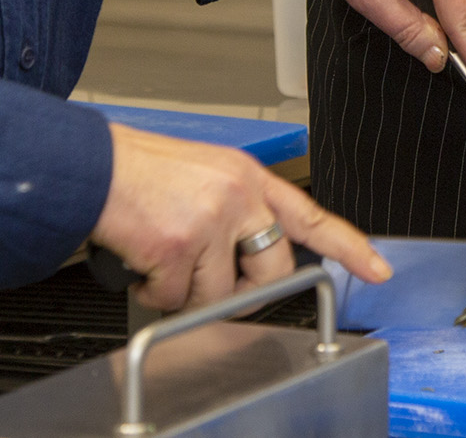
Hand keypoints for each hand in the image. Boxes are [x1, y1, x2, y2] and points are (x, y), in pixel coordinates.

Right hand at [92, 122, 389, 312]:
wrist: (88, 167)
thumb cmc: (137, 173)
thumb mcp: (202, 176)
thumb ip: (234, 212)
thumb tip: (244, 261)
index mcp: (248, 177)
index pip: (311, 215)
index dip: (349, 246)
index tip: (376, 268)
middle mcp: (239, 195)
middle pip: (271, 272)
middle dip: (241, 289)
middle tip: (207, 281)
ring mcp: (212, 221)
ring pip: (218, 294)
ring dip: (185, 292)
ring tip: (161, 261)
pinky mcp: (180, 245)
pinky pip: (175, 298)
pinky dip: (153, 292)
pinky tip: (142, 262)